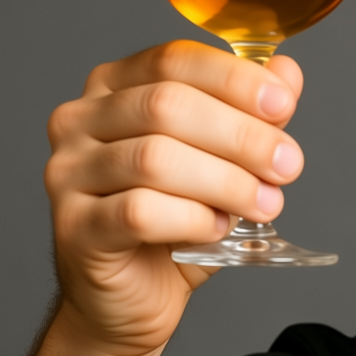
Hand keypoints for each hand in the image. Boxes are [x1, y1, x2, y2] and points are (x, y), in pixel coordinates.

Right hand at [45, 40, 303, 355]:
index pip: (174, 60)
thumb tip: (287, 72)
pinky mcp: (74, 227)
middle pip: (167, 106)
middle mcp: (81, 120)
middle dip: (241, 136)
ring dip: (226, 181)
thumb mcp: (225, 162)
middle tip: (288, 165)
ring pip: (155, 159)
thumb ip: (251, 114)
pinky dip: (193, 218)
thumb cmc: (178, 221)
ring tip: (266, 204)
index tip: (284, 106)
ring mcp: (68, 173)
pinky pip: (138, 212)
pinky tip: (219, 227)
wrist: (136, 295)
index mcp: (115, 86)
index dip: (235, 79)